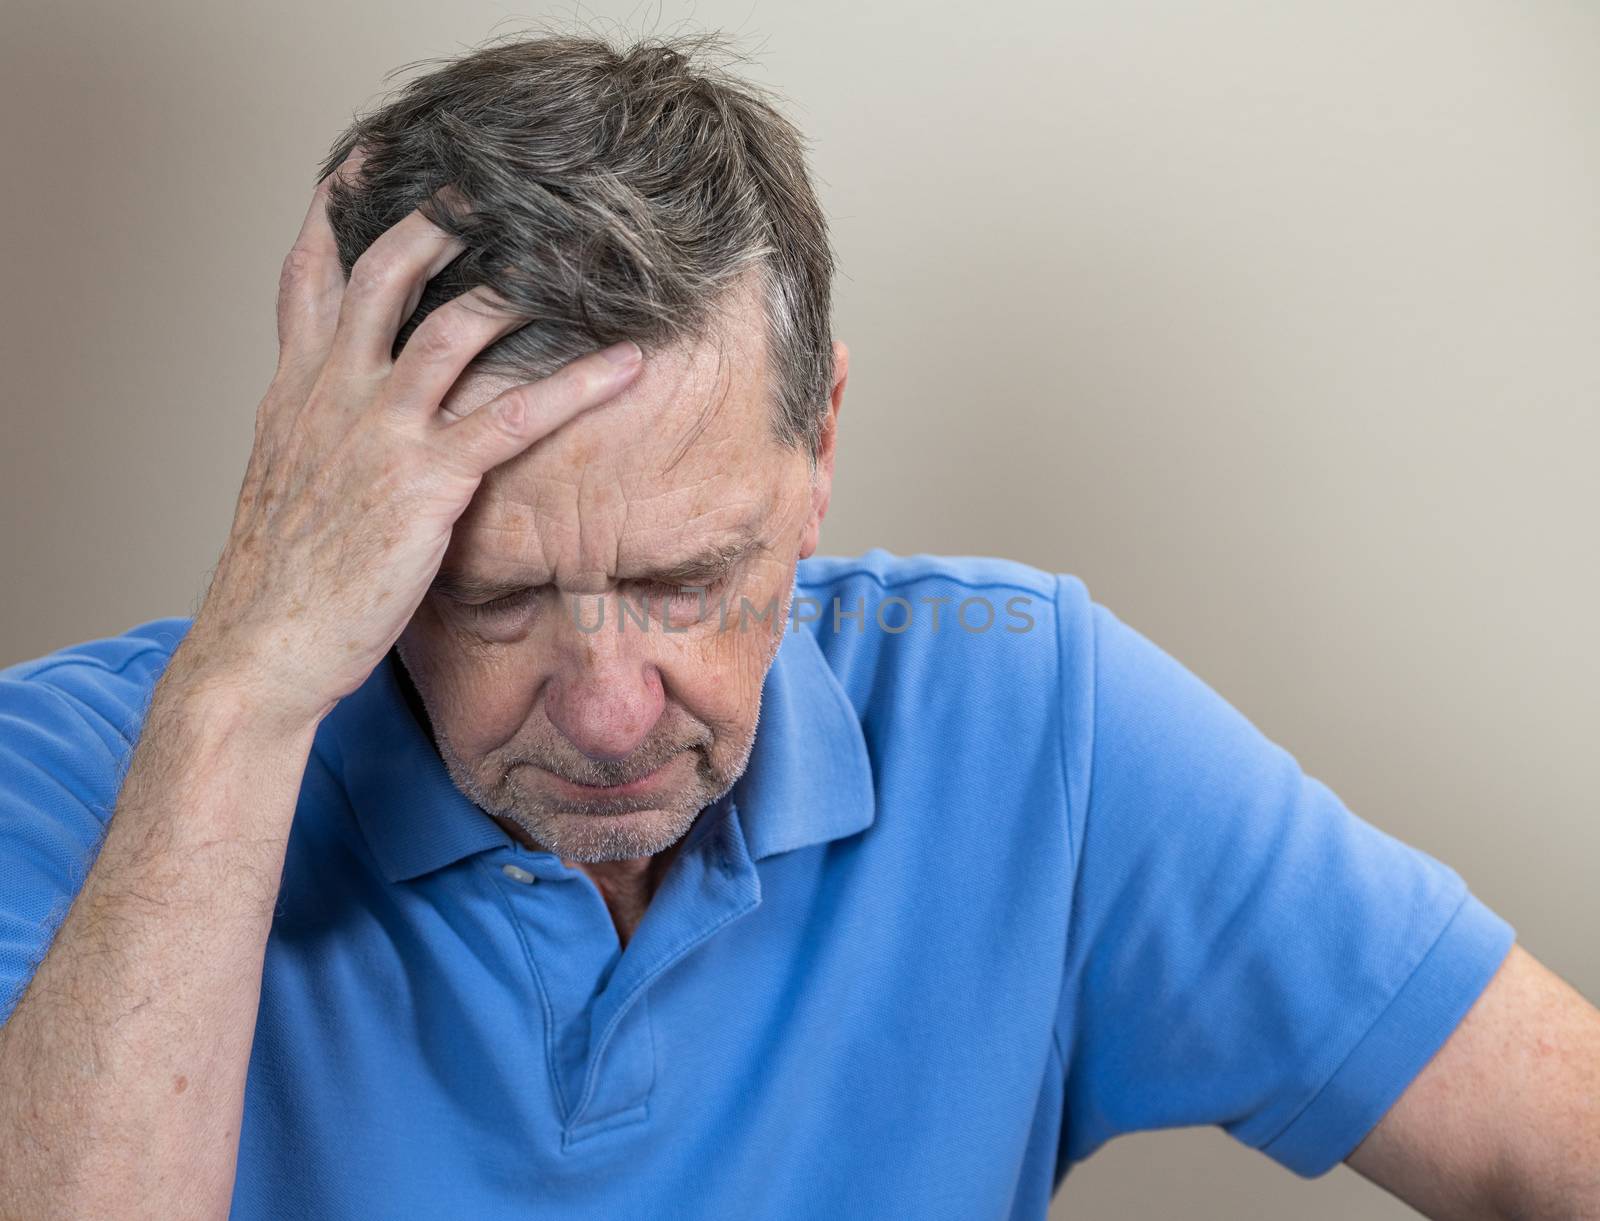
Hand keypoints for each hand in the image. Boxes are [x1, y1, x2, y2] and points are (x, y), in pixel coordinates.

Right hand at [177, 146, 643, 733]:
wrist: (264, 647)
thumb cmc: (279, 580)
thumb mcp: (283, 485)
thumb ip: (316, 433)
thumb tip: (344, 417)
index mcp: (293, 392)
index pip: (307, 279)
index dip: (336, 215)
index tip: (366, 165)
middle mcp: (331, 394)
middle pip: (385, 274)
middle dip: (437, 221)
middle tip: (489, 185)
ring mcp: (380, 432)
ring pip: (453, 327)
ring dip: (517, 284)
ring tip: (573, 254)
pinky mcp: (427, 482)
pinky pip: (515, 417)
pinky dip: (578, 386)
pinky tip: (628, 366)